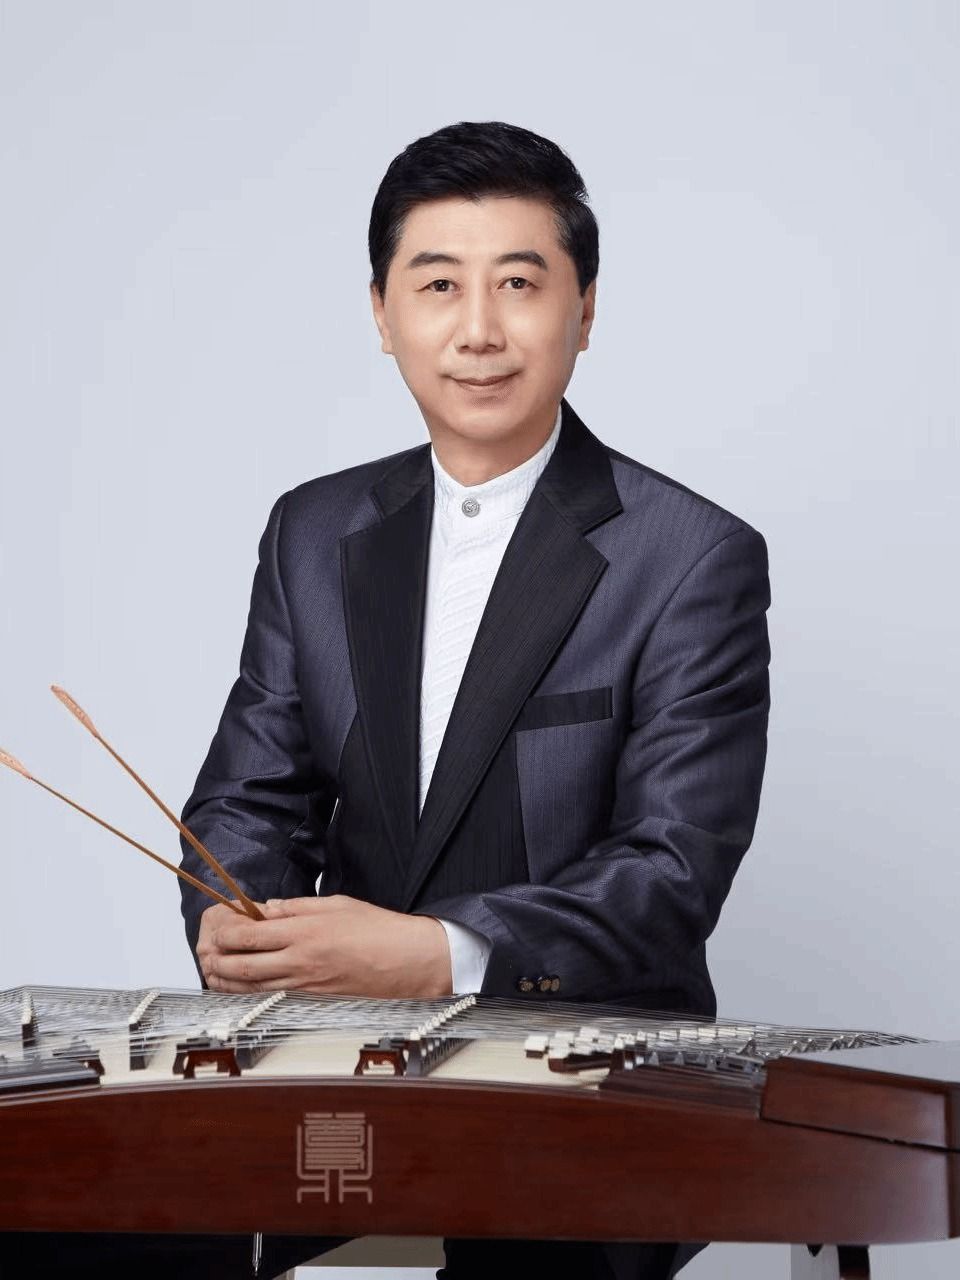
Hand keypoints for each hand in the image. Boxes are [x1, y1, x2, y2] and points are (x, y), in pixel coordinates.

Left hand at [196, 895, 452, 998]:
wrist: (411, 963)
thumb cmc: (380, 930)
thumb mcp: (336, 904)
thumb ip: (296, 907)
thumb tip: (265, 909)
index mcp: (305, 931)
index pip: (246, 933)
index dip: (223, 929)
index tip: (217, 922)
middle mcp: (300, 961)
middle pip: (238, 965)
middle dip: (214, 957)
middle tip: (205, 949)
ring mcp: (304, 987)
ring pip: (248, 989)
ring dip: (224, 980)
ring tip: (213, 969)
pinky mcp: (312, 1004)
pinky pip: (270, 1001)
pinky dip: (247, 996)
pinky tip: (240, 988)